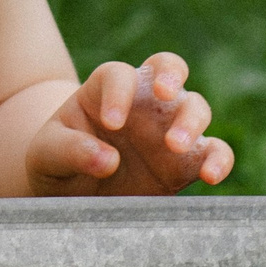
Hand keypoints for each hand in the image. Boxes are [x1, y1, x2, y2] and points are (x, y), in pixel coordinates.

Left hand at [25, 53, 231, 197]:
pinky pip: (213, 152)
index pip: (118, 75)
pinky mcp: (186, 163)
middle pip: (169, 68)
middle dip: (171, 74)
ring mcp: (168, 130)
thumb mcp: (46, 156)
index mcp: (104, 90)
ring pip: (196, 106)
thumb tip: (106, 159)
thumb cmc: (56, 165)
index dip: (118, 93)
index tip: (112, 124)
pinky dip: (219, 159)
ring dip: (191, 121)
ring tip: (175, 145)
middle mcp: (142, 102)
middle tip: (163, 94)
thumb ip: (69, 151)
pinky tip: (211, 175)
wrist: (72, 199)